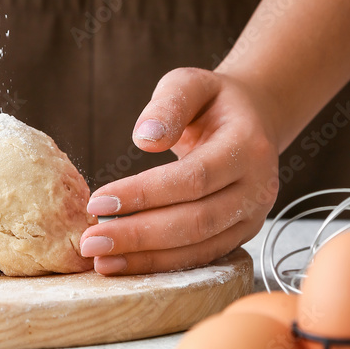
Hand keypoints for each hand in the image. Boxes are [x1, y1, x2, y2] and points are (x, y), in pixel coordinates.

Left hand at [80, 67, 279, 274]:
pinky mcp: (240, 235)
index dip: (145, 193)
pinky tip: (125, 264)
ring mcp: (253, 216)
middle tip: (91, 241)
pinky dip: (162, 264)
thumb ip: (168, 104)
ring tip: (101, 260)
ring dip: (148, 258)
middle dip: (140, 235)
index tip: (97, 201)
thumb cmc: (212, 101)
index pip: (194, 178)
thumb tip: (144, 138)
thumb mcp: (191, 84)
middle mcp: (258, 187)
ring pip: (199, 247)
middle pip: (197, 221)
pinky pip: (201, 256)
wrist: (252, 119)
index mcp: (248, 147)